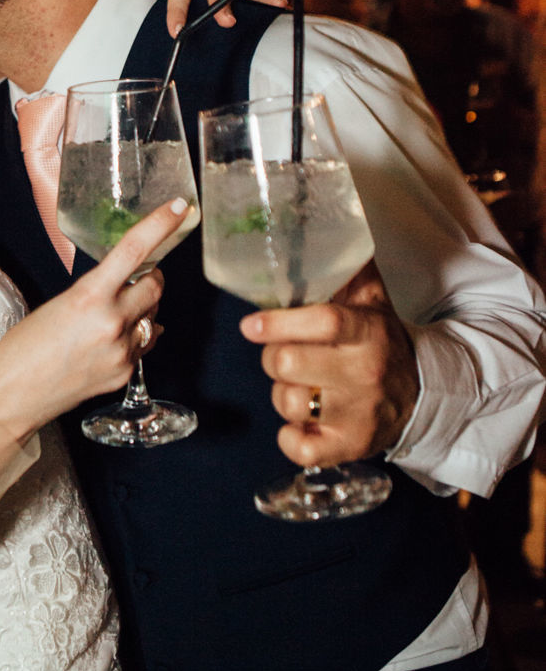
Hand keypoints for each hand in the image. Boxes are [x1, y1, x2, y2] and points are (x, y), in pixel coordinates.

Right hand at [0, 199, 184, 435]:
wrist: (11, 396)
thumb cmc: (22, 348)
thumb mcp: (58, 306)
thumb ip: (96, 294)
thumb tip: (128, 289)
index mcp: (88, 298)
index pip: (133, 250)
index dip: (160, 224)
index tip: (179, 207)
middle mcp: (112, 324)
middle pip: (155, 286)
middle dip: (151, 276)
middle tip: (138, 275)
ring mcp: (122, 352)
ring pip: (153, 316)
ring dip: (142, 307)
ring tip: (111, 315)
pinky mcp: (124, 374)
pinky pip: (144, 344)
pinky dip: (136, 335)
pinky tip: (112, 338)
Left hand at [238, 261, 418, 465]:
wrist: (420, 395)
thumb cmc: (381, 341)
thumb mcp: (372, 301)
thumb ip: (346, 266)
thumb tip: (313, 222)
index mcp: (369, 332)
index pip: (325, 322)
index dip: (279, 323)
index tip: (250, 324)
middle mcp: (365, 374)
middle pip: (288, 364)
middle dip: (275, 356)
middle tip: (285, 353)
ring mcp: (357, 415)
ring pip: (287, 402)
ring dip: (283, 393)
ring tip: (303, 385)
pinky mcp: (349, 448)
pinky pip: (296, 447)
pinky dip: (290, 435)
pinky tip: (305, 421)